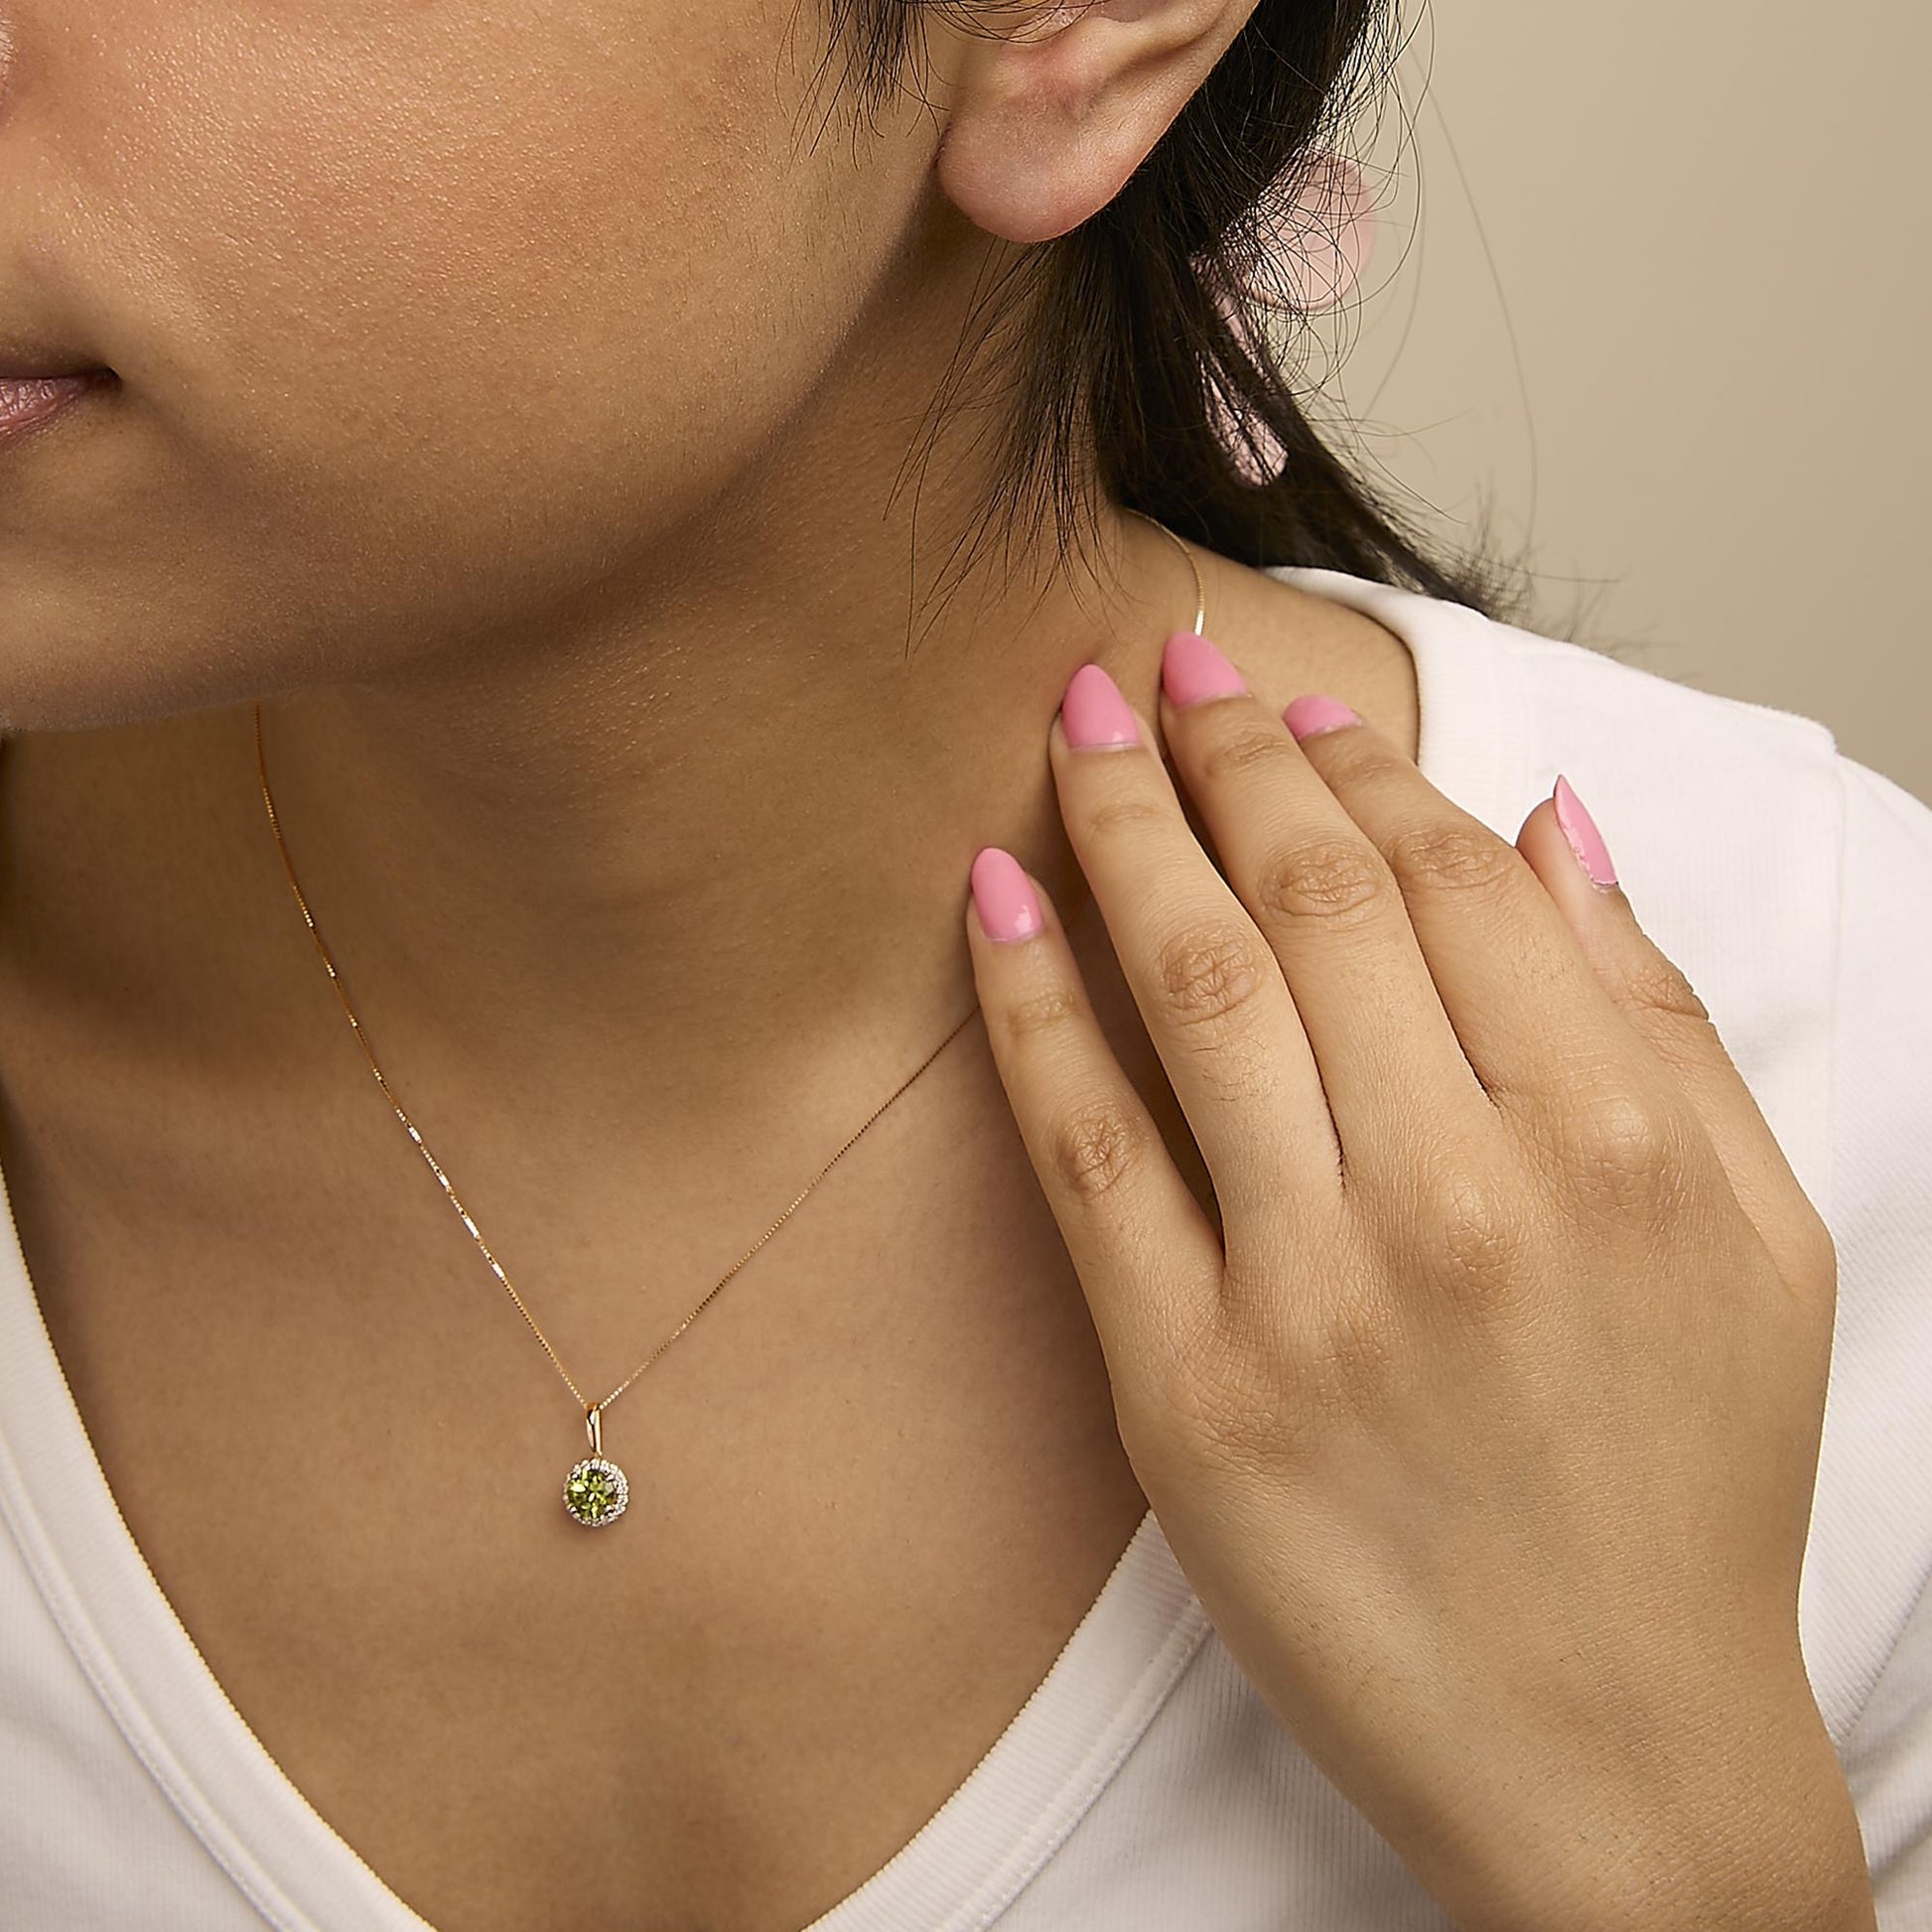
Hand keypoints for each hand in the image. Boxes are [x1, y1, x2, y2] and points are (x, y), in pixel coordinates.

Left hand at [963, 633, 1872, 1931]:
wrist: (1612, 1755)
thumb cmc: (1688, 1489)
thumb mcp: (1760, 1243)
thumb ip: (1660, 1018)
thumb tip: (1551, 824)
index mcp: (1607, 1143)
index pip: (1455, 883)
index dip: (1361, 773)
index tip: (1299, 714)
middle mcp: (1457, 1196)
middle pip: (1310, 901)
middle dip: (1223, 753)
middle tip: (1160, 666)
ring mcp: (1308, 1292)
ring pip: (1191, 987)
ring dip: (1118, 825)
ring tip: (1073, 726)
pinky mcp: (1184, 1388)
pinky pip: (1087, 1148)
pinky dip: (1031, 1003)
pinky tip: (993, 894)